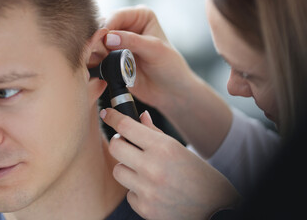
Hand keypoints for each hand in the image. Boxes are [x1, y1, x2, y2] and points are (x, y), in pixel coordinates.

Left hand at [100, 108, 239, 219]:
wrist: (216, 210)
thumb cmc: (201, 177)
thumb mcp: (180, 149)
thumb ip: (155, 133)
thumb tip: (140, 117)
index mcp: (163, 148)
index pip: (126, 126)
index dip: (113, 117)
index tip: (108, 114)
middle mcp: (152, 168)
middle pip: (115, 147)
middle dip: (119, 143)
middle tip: (127, 144)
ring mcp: (147, 190)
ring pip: (118, 171)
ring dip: (127, 168)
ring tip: (145, 171)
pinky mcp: (145, 209)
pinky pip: (128, 193)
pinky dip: (136, 190)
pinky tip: (153, 190)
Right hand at [103, 6, 232, 158]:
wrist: (170, 92)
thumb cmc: (170, 67)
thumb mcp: (155, 50)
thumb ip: (132, 41)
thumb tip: (108, 37)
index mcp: (139, 16)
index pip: (116, 16)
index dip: (108, 27)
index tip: (105, 41)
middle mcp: (126, 27)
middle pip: (102, 28)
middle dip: (99, 41)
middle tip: (104, 55)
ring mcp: (117, 44)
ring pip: (95, 43)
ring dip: (95, 53)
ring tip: (104, 63)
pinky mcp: (111, 59)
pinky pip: (95, 58)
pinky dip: (94, 63)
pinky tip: (100, 69)